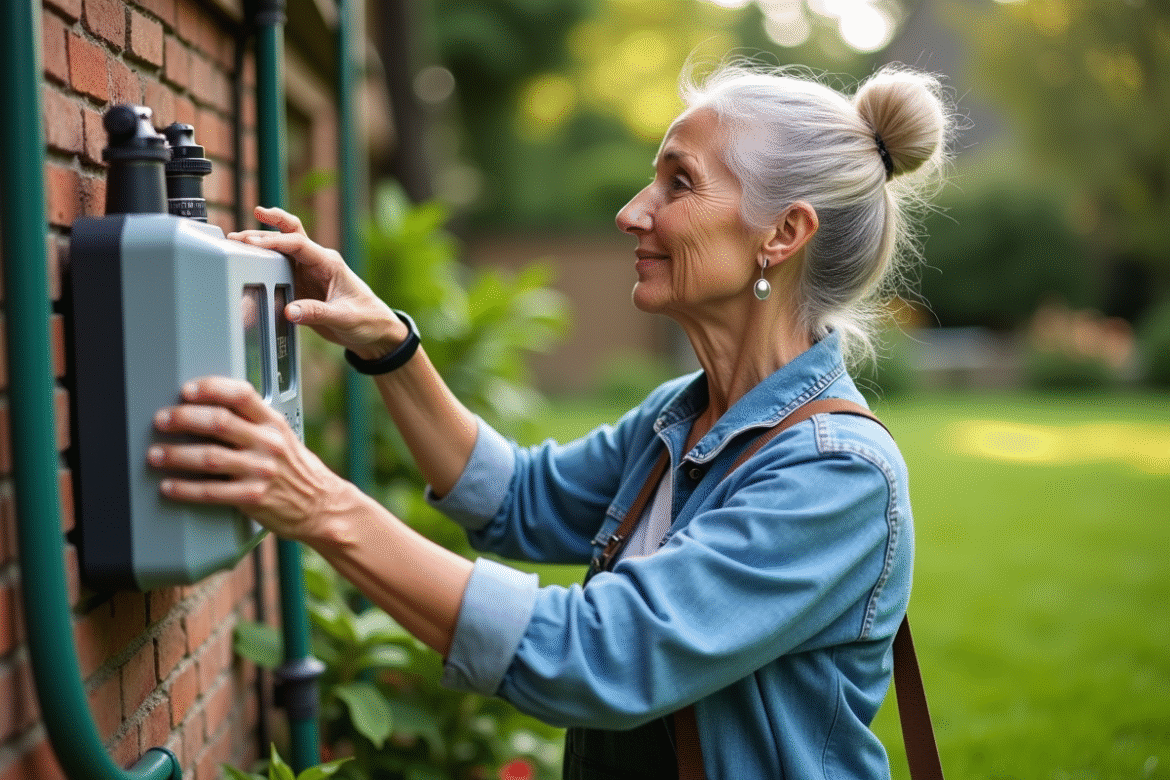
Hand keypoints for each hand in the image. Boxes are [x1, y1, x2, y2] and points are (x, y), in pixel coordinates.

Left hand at [149, 376, 350, 541]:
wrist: (320, 505)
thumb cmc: (295, 470)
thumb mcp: (281, 437)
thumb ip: (252, 422)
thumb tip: (208, 407)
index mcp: (273, 423)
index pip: (241, 394)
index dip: (211, 388)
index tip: (186, 389)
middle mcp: (268, 444)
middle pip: (219, 422)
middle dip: (183, 418)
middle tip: (161, 420)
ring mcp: (260, 471)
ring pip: (209, 458)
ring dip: (176, 455)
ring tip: (155, 454)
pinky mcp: (252, 498)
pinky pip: (210, 492)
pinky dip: (185, 488)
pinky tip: (169, 485)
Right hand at [228, 206, 404, 357]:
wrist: (375, 333)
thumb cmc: (367, 320)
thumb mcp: (345, 317)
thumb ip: (318, 313)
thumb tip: (291, 311)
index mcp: (329, 263)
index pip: (298, 244)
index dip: (275, 241)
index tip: (253, 243)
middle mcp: (317, 263)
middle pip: (290, 235)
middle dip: (265, 229)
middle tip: (238, 234)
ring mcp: (308, 274)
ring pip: (282, 252)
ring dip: (261, 246)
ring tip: (235, 245)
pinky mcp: (303, 287)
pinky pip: (281, 272)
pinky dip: (264, 266)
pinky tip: (248, 266)